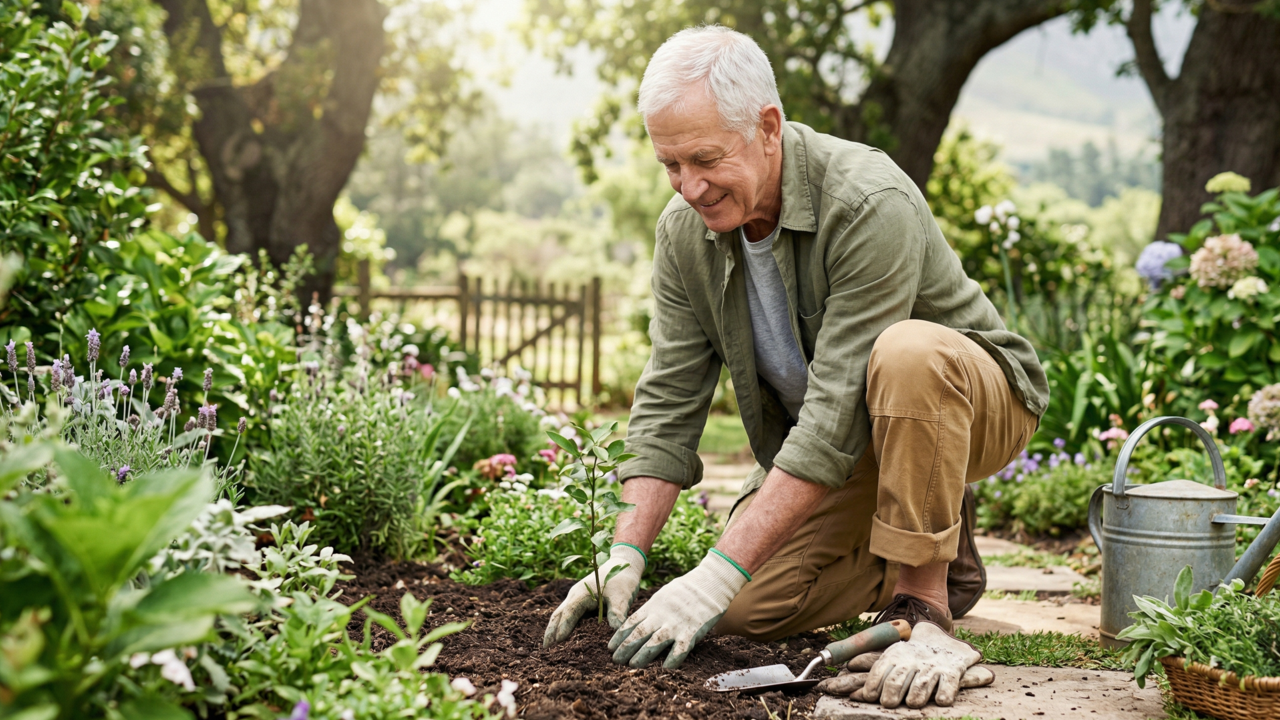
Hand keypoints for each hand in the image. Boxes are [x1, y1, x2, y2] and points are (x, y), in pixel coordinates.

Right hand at [543, 544, 645, 646]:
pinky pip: (568, 613)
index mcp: (582, 593)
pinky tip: (562, 635)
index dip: (563, 627)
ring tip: (549, 645)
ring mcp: (576, 597)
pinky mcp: (581, 600)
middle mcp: (575, 595)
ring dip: (554, 628)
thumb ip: (617, 612)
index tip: (557, 642)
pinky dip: (562, 624)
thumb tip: (616, 630)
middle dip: (551, 630)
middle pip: (558, 614)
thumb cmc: (622, 578)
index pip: (569, 612)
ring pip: (561, 614)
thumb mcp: (622, 596)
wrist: (623, 563)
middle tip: (545, 648)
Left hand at [608, 549, 748, 668]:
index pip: (631, 622)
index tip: (610, 647)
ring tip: (632, 666)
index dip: (619, 636)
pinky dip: (672, 659)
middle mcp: (661, 616)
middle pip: (638, 634)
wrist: (709, 583)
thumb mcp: (662, 595)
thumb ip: (651, 609)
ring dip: (642, 656)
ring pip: (654, 643)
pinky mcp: (692, 631)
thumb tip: (638, 622)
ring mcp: (676, 624)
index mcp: (652, 606)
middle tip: (615, 660)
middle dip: (625, 648)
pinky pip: (680, 649)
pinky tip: (665, 668)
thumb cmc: (685, 589)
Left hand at [817, 659, 992, 699]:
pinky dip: (944, 694)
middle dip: (891, 694)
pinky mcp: (953, 670)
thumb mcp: (892, 659)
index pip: (879, 670)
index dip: (872, 685)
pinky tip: (940, 700)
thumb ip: (877, 677)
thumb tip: (853, 696)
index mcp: (895, 656)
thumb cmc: (911, 655)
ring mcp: (933, 666)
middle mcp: (913, 661)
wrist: (943, 639)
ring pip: (922, 684)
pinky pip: (948, 684)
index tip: (867, 697)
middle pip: (898, 679)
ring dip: (916, 696)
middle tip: (889, 704)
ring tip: (913, 703)